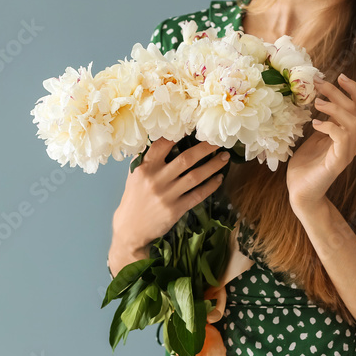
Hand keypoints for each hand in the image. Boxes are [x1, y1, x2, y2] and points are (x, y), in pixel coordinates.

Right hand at [112, 137, 229, 251]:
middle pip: (186, 159)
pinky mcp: (176, 210)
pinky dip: (210, 186)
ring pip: (195, 176)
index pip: (162, 145)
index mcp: (144, 168)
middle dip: (205, 148)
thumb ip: (147, 160)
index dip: (179, 134)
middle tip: (218, 140)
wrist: (130, 229)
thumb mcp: (134, 176)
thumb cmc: (133, 198)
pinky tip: (219, 178)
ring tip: (224, 157)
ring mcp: (167, 195)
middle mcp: (156, 179)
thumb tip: (163, 140)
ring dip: (213, 165)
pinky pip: (198, 195)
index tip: (194, 127)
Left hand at [287, 74, 355, 215]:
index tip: (339, 76)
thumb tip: (319, 98)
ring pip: (353, 121)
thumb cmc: (306, 165)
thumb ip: (322, 120)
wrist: (301, 192)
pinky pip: (342, 137)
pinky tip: (314, 124)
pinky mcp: (338, 162)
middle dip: (340, 92)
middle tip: (319, 82)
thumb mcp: (313, 137)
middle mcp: (352, 141)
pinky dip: (329, 126)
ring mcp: (347, 151)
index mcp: (348, 134)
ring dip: (335, 107)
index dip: (354, 90)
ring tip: (317, 103)